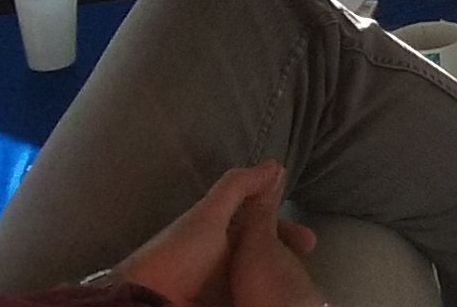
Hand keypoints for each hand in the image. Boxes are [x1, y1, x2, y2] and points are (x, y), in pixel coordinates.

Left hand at [113, 162, 317, 306]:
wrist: (146, 303)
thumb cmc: (176, 257)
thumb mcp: (208, 216)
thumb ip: (238, 188)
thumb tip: (276, 163)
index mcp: (219, 236)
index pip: (261, 228)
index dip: (285, 230)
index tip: (309, 243)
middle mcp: (222, 261)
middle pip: (263, 255)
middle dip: (286, 260)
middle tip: (305, 274)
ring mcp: (221, 289)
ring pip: (258, 279)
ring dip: (278, 281)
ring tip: (298, 290)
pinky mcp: (222, 305)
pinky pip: (250, 297)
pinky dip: (264, 296)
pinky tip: (278, 297)